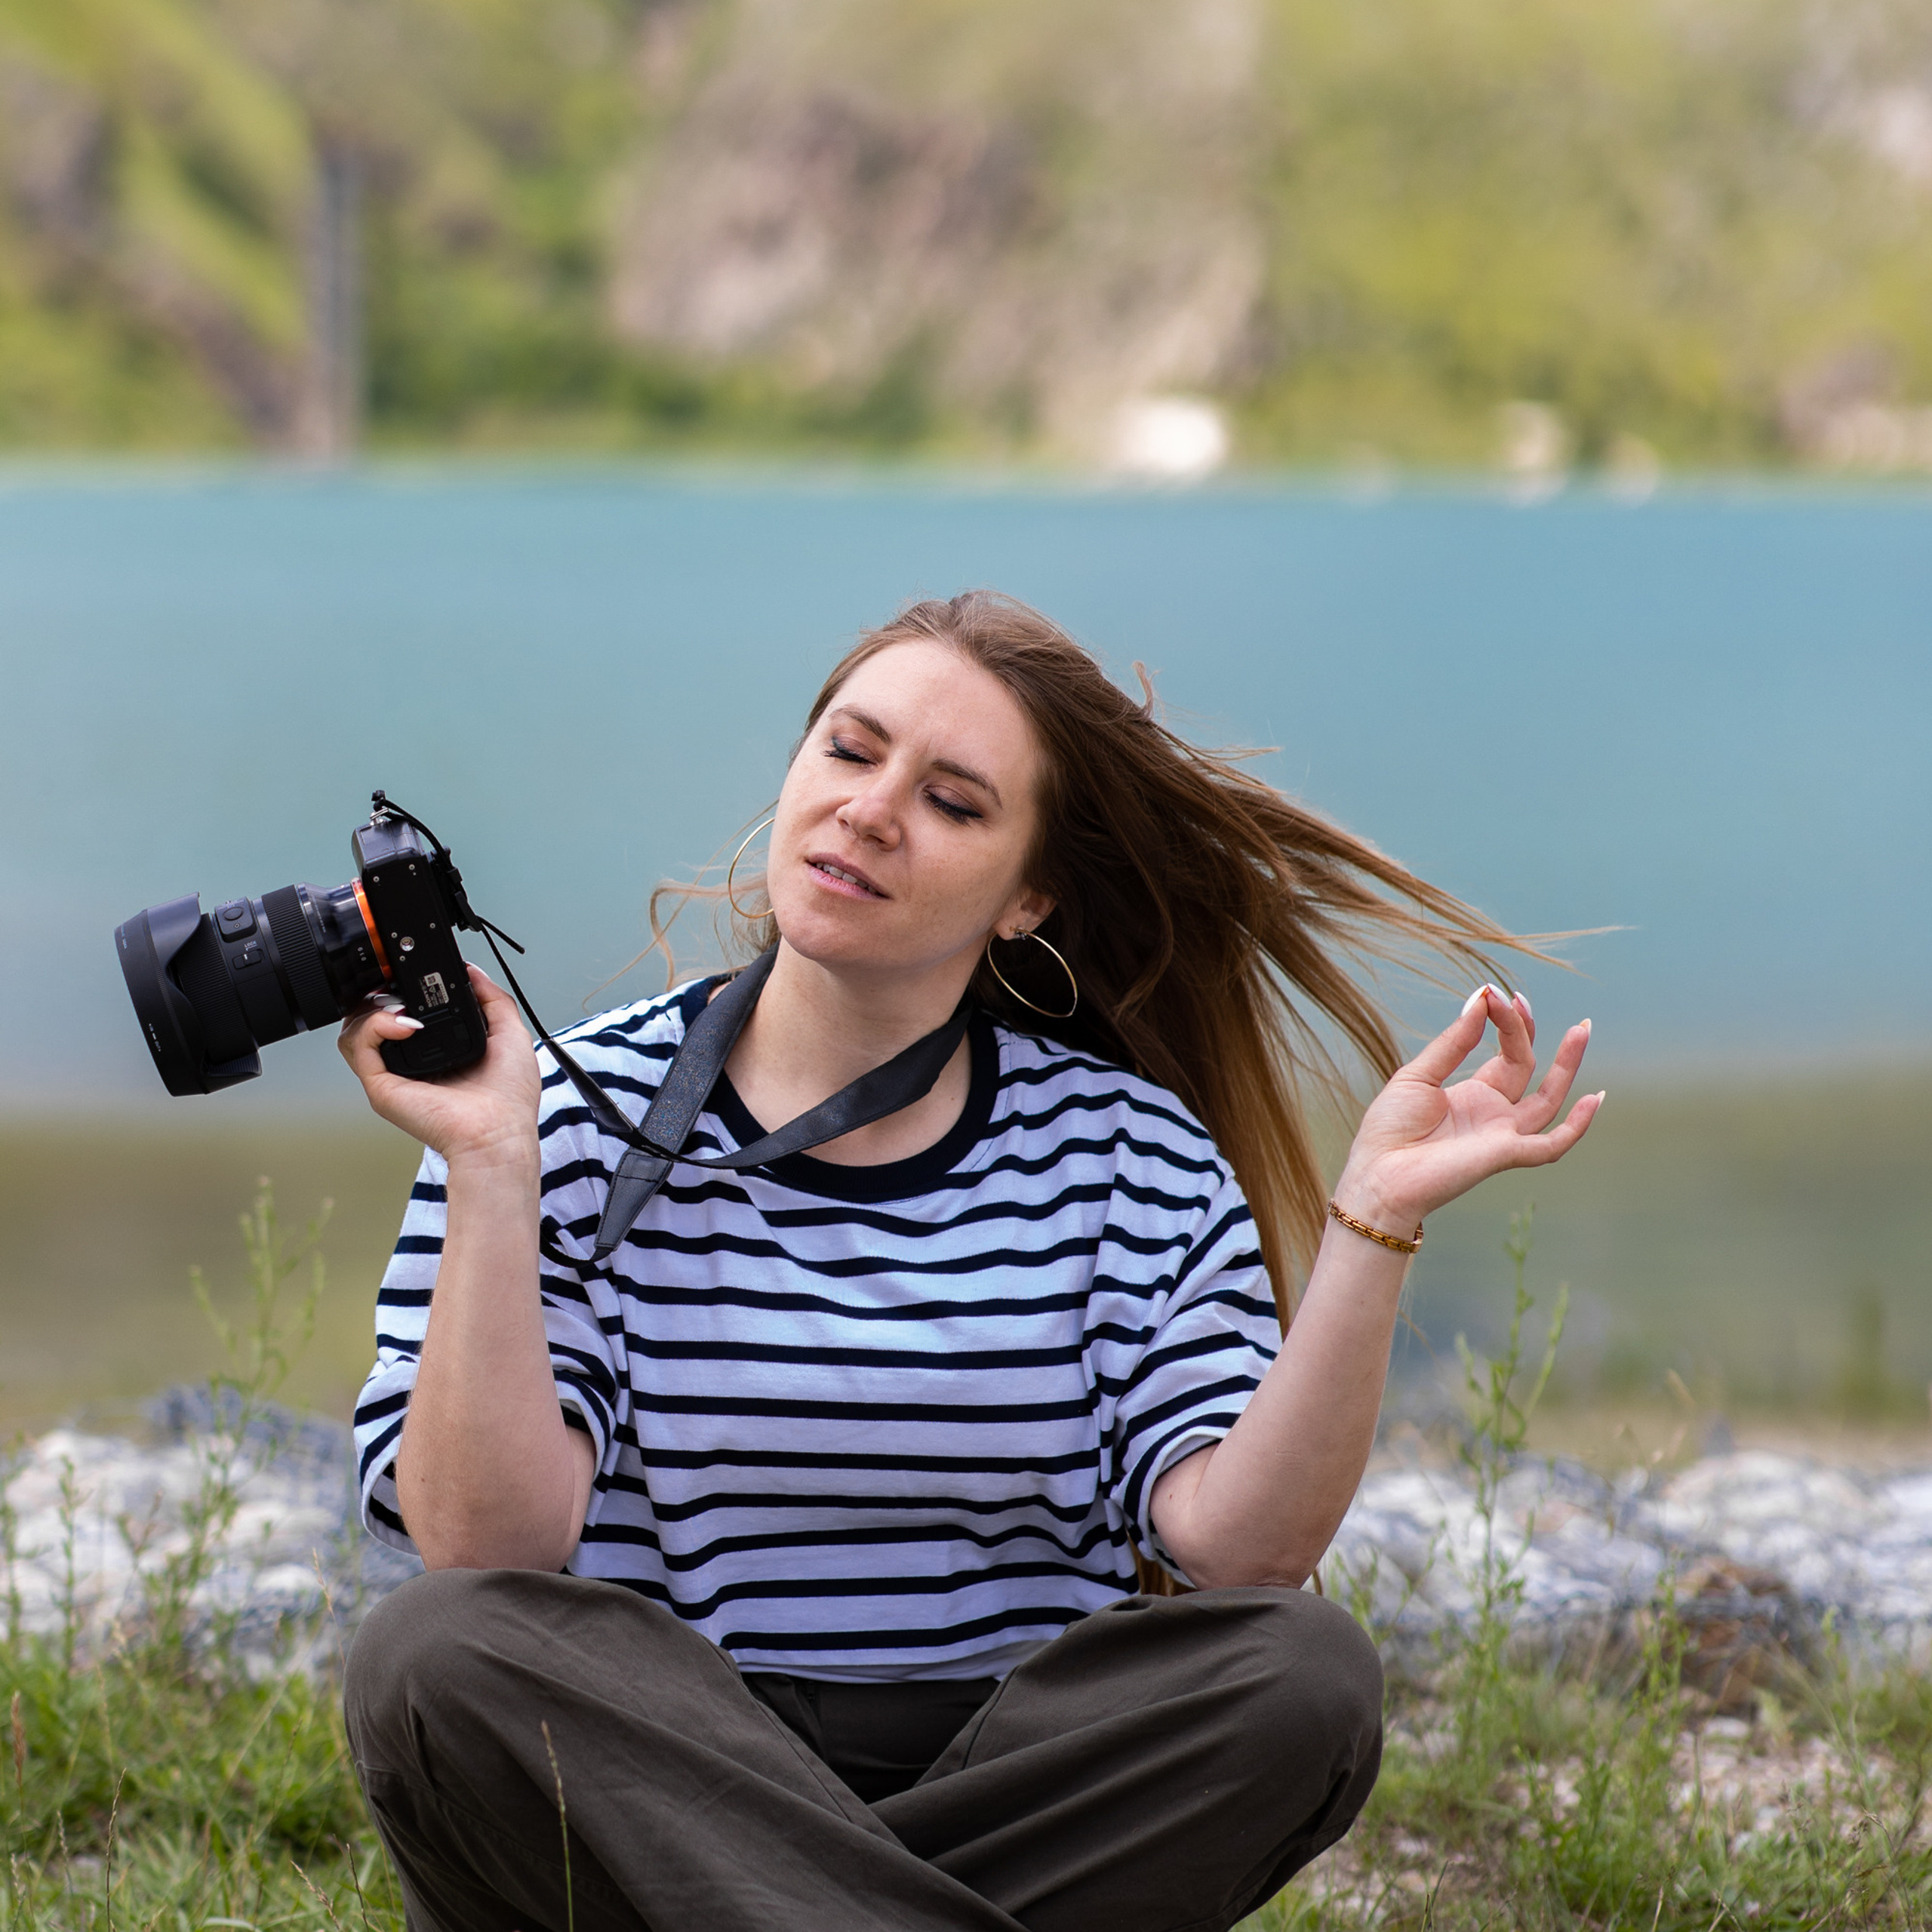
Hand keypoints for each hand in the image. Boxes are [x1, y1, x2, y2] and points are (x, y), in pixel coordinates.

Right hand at [337, 962, 540, 1166]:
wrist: (498, 1133)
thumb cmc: (508, 1099)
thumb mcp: (510, 1033)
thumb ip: (492, 998)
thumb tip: (471, 970)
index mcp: (437, 1052)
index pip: (404, 1012)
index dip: (404, 989)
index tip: (416, 975)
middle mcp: (410, 1063)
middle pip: (372, 1017)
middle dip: (382, 994)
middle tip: (405, 990)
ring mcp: (393, 1075)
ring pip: (356, 1028)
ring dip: (374, 1008)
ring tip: (406, 1012)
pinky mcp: (381, 1086)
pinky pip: (357, 1045)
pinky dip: (374, 1025)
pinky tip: (404, 1026)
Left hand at [1334, 984, 1601, 1232]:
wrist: (1377, 1174)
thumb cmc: (1390, 1130)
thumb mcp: (1418, 1075)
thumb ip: (1453, 1041)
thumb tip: (1481, 998)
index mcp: (1473, 1094)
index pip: (1505, 1054)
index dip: (1507, 1024)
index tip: (1497, 993)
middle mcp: (1493, 1113)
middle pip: (1527, 1068)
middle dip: (1529, 1033)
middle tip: (1526, 1001)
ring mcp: (1502, 1134)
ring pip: (1548, 1100)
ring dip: (1567, 1067)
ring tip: (1581, 1030)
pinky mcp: (1504, 1155)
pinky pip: (1551, 1145)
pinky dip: (1576, 1127)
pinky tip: (1593, 1098)